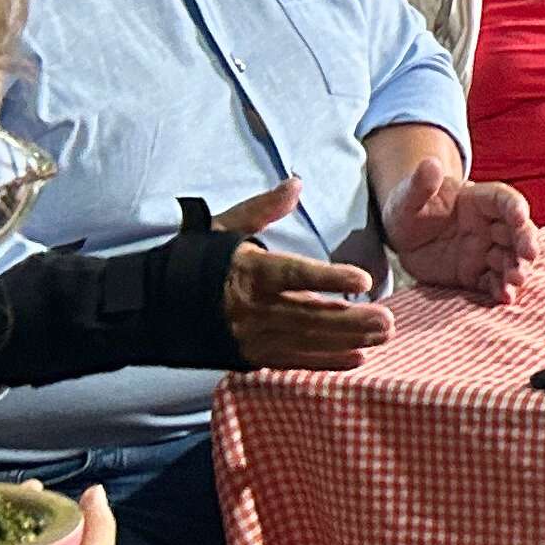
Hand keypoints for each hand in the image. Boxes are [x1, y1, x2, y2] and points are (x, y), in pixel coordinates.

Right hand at [210, 180, 392, 368]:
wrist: (155, 305)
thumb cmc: (197, 261)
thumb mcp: (225, 227)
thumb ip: (264, 209)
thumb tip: (296, 183)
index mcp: (249, 272)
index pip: (295, 276)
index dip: (330, 279)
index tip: (363, 279)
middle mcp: (253, 308)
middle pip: (310, 315)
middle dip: (351, 320)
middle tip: (388, 320)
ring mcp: (252, 336)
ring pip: (307, 341)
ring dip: (348, 340)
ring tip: (383, 335)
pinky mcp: (251, 356)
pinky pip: (294, 362)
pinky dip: (326, 362)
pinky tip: (357, 358)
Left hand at [384, 153, 536, 302]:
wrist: (402, 237)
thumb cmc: (408, 207)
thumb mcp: (408, 196)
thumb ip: (421, 183)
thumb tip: (429, 163)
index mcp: (479, 200)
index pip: (504, 200)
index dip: (515, 207)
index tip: (520, 217)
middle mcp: (489, 225)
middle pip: (517, 231)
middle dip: (526, 242)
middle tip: (528, 254)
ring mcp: (485, 251)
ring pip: (510, 259)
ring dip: (517, 269)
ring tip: (516, 279)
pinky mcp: (475, 274)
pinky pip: (493, 282)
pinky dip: (501, 290)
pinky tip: (504, 297)